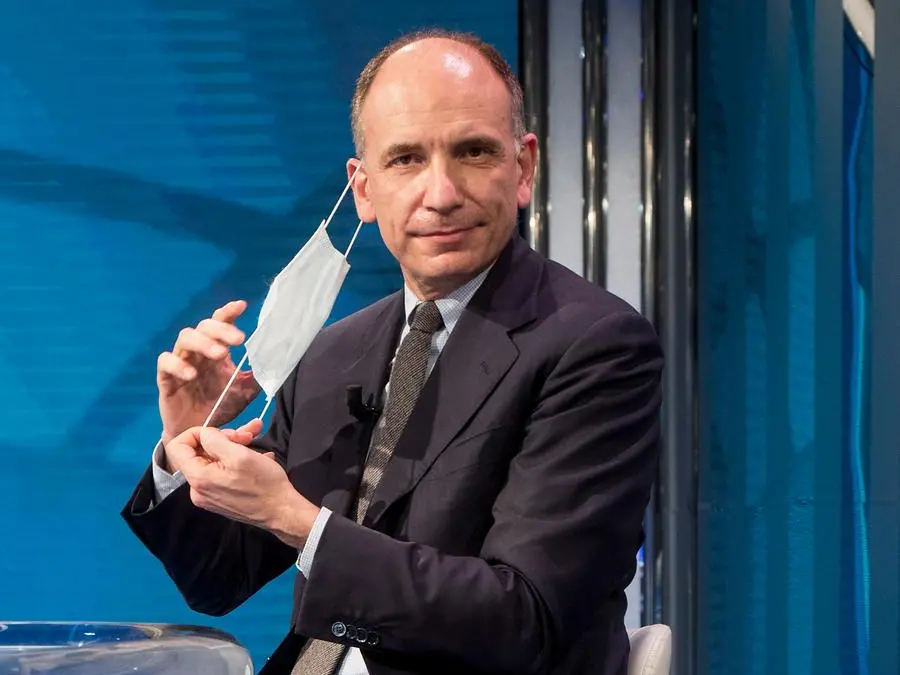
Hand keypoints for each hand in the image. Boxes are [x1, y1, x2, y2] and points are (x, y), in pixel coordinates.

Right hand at [157, 300, 260, 447]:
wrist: (199, 433)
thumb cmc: (220, 407)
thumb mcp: (245, 392)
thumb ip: (257, 376)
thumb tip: (275, 361)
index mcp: (217, 351)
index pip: (221, 323)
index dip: (229, 313)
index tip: (242, 306)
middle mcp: (199, 352)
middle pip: (204, 327)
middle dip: (221, 329)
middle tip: (239, 339)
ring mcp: (181, 363)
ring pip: (185, 338)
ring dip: (203, 343)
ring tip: (220, 354)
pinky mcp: (166, 378)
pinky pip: (165, 363)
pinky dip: (178, 365)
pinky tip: (192, 374)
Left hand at [165, 420, 318, 547]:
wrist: (282, 512)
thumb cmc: (263, 483)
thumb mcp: (239, 454)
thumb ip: (215, 440)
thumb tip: (205, 434)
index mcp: (198, 478)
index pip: (178, 446)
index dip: (197, 432)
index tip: (220, 431)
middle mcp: (198, 489)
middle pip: (200, 453)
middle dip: (224, 438)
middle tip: (248, 435)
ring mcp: (209, 495)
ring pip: (214, 461)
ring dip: (234, 446)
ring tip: (256, 438)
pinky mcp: (220, 498)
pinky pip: (221, 472)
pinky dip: (237, 460)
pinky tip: (258, 456)